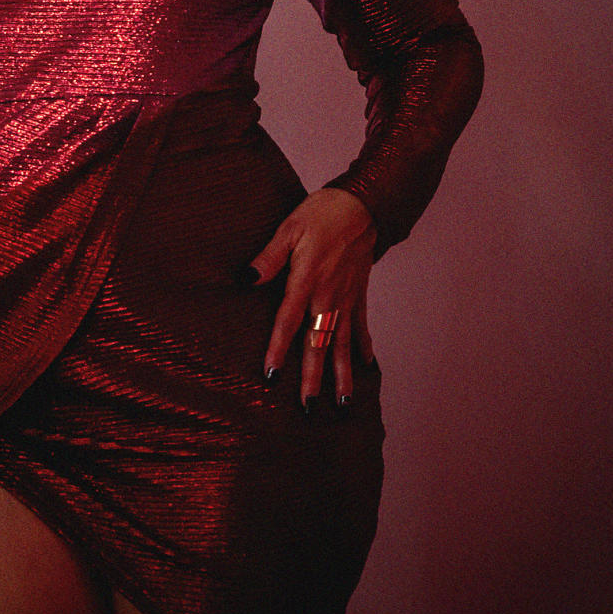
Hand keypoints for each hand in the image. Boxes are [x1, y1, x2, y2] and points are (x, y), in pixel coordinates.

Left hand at [246, 187, 376, 408]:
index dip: (279, 348)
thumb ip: (269, 257)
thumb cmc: (322, 213)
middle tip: (308, 408)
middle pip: (318, 343)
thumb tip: (246, 279)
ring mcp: (346, 298)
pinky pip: (361, 328)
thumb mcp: (289, 228)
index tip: (272, 375)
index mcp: (307, 280)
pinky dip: (363, 349)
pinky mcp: (359, 295)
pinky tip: (366, 368)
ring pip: (342, 344)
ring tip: (342, 404)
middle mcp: (328, 296)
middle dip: (313, 377)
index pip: (289, 321)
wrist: (362, 205)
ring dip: (342, 375)